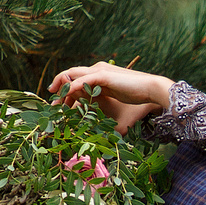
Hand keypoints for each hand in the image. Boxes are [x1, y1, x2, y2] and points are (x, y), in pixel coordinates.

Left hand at [48, 62, 172, 133]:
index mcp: (100, 76)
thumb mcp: (116, 109)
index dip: (66, 93)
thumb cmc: (138, 103)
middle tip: (53, 106)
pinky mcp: (103, 75)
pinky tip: (65, 97)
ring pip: (72, 76)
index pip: (76, 80)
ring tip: (56, 104)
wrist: (152, 91)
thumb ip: (104, 114)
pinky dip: (71, 88)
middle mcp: (97, 70)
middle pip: (70, 76)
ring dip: (62, 90)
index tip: (61, 107)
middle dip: (59, 90)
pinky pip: (81, 80)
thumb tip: (98, 133)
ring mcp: (99, 71)